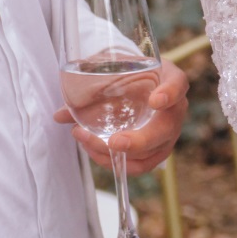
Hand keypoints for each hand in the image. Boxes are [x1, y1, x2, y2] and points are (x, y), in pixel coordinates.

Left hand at [55, 57, 189, 175]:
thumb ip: (89, 88)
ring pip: (151, 153)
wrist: (141, 85)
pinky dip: (117, 163)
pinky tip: (94, 151)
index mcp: (170, 80)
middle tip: (114, 142)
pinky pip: (141, 165)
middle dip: (139, 140)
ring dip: (118, 154)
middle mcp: (175, 109)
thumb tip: (59, 116)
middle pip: (166, 129)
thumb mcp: (114, 72)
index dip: (169, 93)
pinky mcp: (158, 151)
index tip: (155, 100)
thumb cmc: (130, 75)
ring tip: (86, 140)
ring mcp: (169, 133)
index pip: (177, 84)